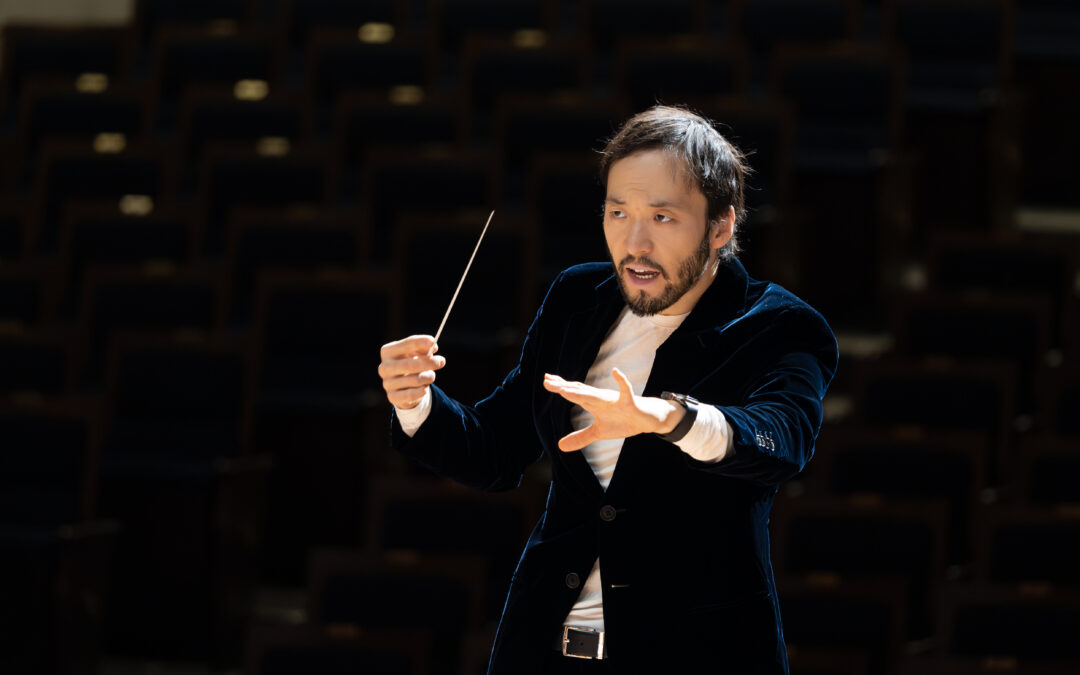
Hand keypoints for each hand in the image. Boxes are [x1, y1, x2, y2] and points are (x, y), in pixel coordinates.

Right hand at [379, 335, 445, 408]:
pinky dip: (421, 391)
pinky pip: (411, 395)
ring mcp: (387, 383)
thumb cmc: (411, 364)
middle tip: (441, 361)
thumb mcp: (416, 354)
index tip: (434, 342)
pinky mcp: (392, 397)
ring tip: (430, 376)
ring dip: (428, 377)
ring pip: (415, 380)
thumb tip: (433, 347)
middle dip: (429, 363)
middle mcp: (384, 367)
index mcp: (388, 352)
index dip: (421, 342)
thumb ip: (424, 349)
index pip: (406, 344)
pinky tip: (424, 388)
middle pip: (410, 364)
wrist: (403, 387)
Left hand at [542, 368, 683, 451]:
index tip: (546, 380)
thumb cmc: (622, 421)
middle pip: (580, 392)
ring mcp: (615, 400)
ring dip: (581, 392)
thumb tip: (560, 446)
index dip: (561, 387)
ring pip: (596, 395)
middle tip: (547, 381)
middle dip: (565, 387)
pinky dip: (622, 382)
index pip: (575, 393)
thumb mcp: (599, 432)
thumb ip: (580, 437)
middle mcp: (602, 399)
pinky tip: (616, 372)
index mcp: (594, 403)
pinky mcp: (630, 402)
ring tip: (565, 389)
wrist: (646, 419)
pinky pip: (626, 391)